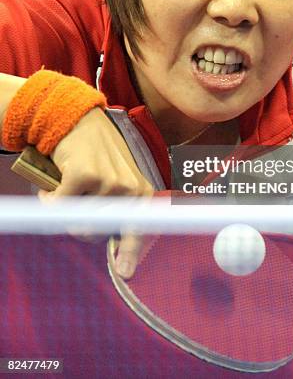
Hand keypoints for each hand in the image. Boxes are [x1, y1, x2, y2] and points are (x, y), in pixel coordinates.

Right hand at [38, 107, 154, 277]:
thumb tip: (105, 238)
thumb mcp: (118, 177)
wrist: (80, 120)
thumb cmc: (98, 154)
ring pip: (77, 221)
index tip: (125, 273)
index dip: (130, 252)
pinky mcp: (84, 175)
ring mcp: (108, 181)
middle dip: (79, 225)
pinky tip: (53, 183)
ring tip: (67, 186)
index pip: (138, 228)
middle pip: (97, 232)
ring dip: (62, 209)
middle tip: (74, 202)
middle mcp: (129, 188)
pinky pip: (58, 206)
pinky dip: (49, 198)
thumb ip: (116, 206)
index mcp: (141, 191)